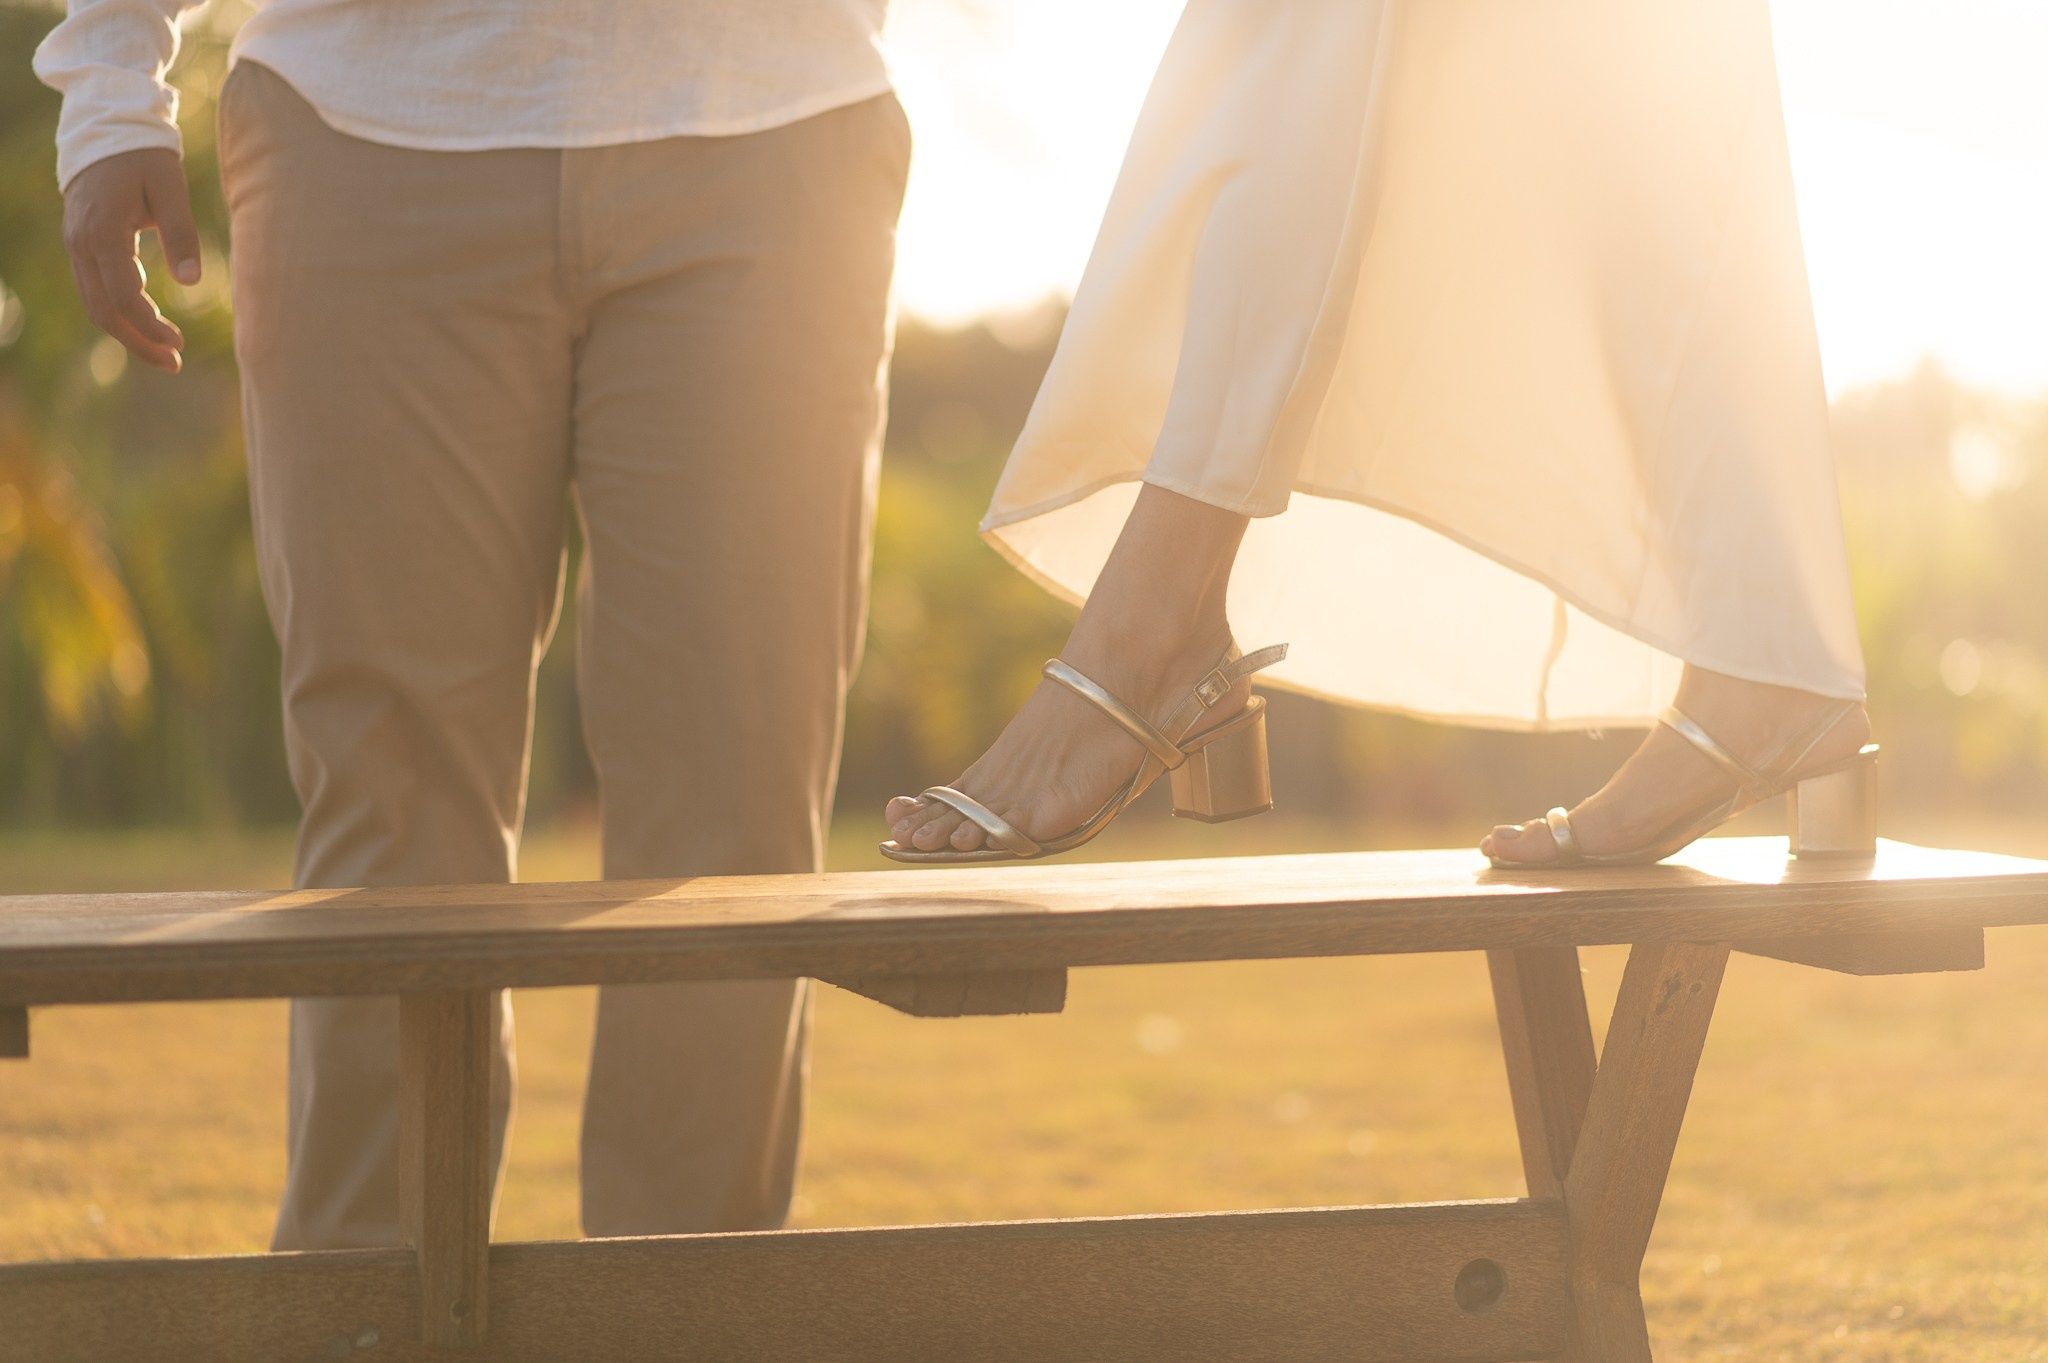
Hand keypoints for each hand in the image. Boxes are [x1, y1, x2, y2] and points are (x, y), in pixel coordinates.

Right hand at [61, 147, 202, 373]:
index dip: (150, 326)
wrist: (107, 128)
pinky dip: (119, 311)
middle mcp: (81, 243)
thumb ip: (181, 235)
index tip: (179, 344)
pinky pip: (95, 289)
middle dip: (138, 341)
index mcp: (103, 232)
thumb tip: (192, 283)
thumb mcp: (170, 190)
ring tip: (165, 351)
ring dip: (128, 332)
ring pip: (94, 303)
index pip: (123, 297)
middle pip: (103, 311)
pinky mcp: (81, 244)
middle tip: (175, 363)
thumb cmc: (145, 157)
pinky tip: (147, 321)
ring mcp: (76, 244)